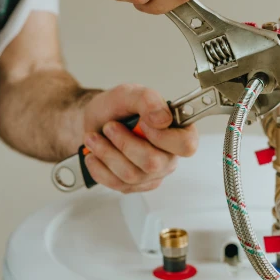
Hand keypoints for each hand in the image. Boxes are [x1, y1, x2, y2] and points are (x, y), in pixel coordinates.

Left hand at [81, 84, 198, 192]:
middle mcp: (169, 156)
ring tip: (94, 138)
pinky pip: (117, 184)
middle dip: (124, 144)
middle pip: (153, 164)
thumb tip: (163, 119)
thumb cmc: (117, 108)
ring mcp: (153, 174)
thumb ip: (148, 99)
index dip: (163, 137)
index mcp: (178, 132)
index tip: (142, 122)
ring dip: (106, 154)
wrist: (95, 121)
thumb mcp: (129, 94)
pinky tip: (94, 155)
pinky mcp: (135, 185)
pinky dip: (99, 167)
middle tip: (109, 127)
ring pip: (131, 175)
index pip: (186, 145)